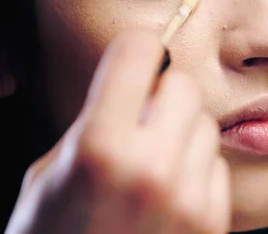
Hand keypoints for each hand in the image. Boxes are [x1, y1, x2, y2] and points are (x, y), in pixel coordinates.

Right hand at [5, 30, 230, 233]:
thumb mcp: (50, 173)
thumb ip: (95, 123)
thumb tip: (136, 83)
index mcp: (99, 146)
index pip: (140, 50)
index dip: (135, 51)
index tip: (133, 60)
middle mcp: (150, 168)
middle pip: (183, 84)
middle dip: (162, 95)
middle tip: (141, 120)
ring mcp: (188, 198)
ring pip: (205, 124)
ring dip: (181, 134)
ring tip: (153, 165)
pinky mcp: (211, 223)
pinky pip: (217, 165)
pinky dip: (197, 171)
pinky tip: (169, 196)